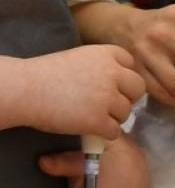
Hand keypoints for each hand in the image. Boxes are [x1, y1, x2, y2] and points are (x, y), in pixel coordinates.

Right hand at [11, 45, 144, 137]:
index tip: (109, 86)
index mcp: (108, 54)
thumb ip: (103, 66)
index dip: (122, 78)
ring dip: (114, 117)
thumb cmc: (46, 74)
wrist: (25, 90)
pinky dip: (105, 133)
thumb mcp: (81, 58)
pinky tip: (92, 130)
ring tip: (94, 117)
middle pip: (137, 88)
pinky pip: (115, 130)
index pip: (131, 65)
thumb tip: (120, 81)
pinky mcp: (98, 119)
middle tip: (108, 105)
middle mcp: (114, 73)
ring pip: (126, 112)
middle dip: (126, 98)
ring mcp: (108, 97)